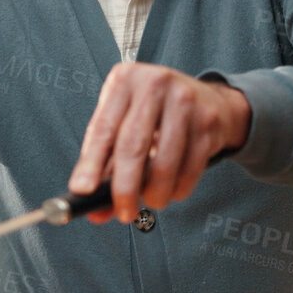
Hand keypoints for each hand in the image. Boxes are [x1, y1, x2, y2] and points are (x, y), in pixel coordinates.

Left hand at [69, 63, 250, 222]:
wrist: (210, 100)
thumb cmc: (156, 115)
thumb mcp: (125, 124)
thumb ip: (107, 164)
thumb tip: (95, 210)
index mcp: (124, 80)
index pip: (102, 128)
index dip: (90, 163)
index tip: (82, 190)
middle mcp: (154, 84)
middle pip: (132, 146)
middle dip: (124, 188)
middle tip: (123, 212)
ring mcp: (184, 100)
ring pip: (164, 163)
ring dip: (156, 194)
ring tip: (152, 201)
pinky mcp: (207, 120)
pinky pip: (190, 168)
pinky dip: (179, 189)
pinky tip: (173, 189)